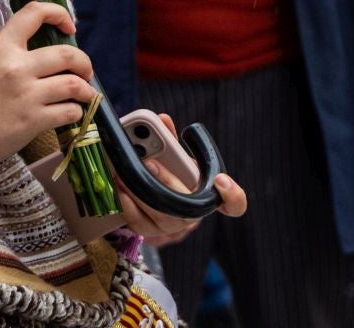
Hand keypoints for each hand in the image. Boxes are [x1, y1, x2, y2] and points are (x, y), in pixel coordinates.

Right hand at [0, 2, 96, 178]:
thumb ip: (16, 54)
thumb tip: (50, 54)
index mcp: (2, 47)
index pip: (35, 13)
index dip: (59, 14)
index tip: (69, 27)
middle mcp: (17, 66)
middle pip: (68, 54)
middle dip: (84, 63)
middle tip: (85, 71)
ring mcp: (27, 94)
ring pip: (74, 84)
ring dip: (86, 90)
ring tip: (85, 94)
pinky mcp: (33, 121)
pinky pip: (69, 111)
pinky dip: (76, 111)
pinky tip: (71, 113)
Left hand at [115, 114, 247, 246]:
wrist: (153, 202)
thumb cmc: (170, 176)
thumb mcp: (175, 156)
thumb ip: (170, 140)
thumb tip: (162, 119)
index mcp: (208, 196)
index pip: (234, 204)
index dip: (232, 195)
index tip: (221, 179)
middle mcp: (193, 215)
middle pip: (185, 207)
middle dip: (166, 183)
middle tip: (149, 163)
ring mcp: (173, 228)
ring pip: (158, 216)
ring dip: (139, 193)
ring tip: (124, 172)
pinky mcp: (151, 234)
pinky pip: (140, 224)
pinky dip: (128, 205)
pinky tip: (119, 187)